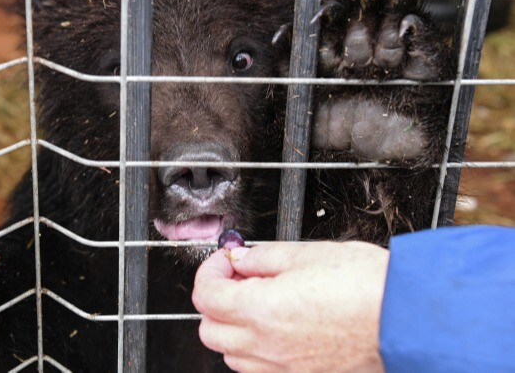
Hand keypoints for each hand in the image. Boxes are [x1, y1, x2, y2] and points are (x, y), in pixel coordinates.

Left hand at [192, 241, 388, 371]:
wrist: (409, 319)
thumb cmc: (366, 286)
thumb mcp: (307, 254)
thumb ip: (263, 257)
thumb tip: (240, 258)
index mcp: (259, 310)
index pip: (206, 296)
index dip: (209, 270)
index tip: (225, 260)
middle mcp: (266, 346)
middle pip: (210, 330)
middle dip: (215, 300)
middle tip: (238, 278)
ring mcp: (284, 368)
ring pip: (231, 356)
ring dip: (232, 327)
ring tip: (257, 302)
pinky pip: (260, 370)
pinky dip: (254, 350)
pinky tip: (276, 327)